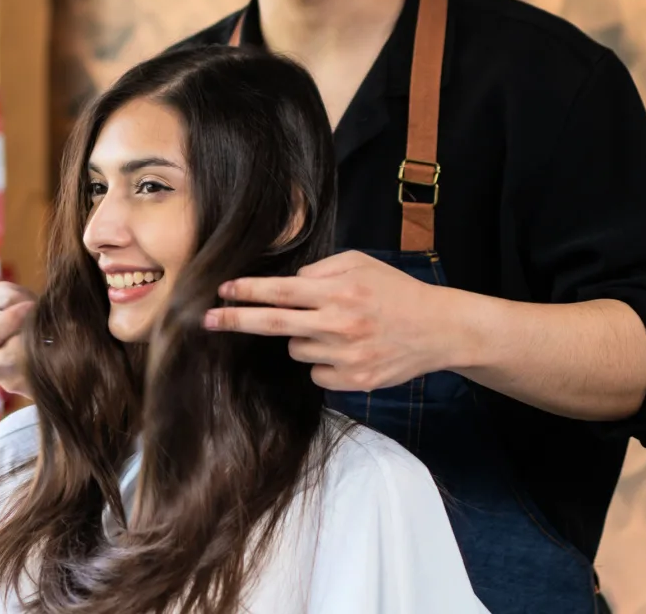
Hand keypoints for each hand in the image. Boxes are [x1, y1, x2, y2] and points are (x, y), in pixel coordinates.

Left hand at [203, 250, 459, 391]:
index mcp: (339, 292)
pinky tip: (347, 351)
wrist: (439, 330)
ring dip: (303, 338)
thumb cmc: (395, 291)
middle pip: (273, 324)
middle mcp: (339, 324)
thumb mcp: (360, 264)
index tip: (222, 291)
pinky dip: (323, 362)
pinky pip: (316, 373)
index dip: (247, 291)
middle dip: (235, 321)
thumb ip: (320, 270)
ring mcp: (346, 357)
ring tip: (337, 329)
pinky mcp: (355, 382)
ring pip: (296, 349)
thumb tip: (286, 283)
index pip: (281, 291)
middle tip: (206, 320)